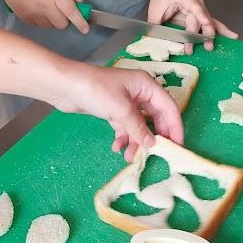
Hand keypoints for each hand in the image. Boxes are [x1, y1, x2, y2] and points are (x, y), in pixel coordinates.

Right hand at [0, 0, 88, 32]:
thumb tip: (79, 3)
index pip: (71, 12)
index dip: (80, 22)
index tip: (85, 29)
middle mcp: (45, 6)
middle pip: (62, 24)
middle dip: (66, 21)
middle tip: (62, 11)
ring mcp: (34, 14)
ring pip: (51, 26)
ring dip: (53, 21)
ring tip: (46, 8)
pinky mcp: (25, 18)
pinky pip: (39, 25)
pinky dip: (42, 20)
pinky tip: (36, 9)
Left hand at [53, 64, 183, 160]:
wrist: (65, 86)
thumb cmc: (96, 90)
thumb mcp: (121, 110)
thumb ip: (138, 128)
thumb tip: (153, 144)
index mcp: (146, 85)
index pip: (168, 107)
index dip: (175, 126)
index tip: (177, 145)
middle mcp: (139, 92)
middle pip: (155, 117)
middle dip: (154, 136)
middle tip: (155, 154)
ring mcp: (126, 101)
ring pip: (139, 124)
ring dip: (136, 141)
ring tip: (130, 157)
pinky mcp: (113, 109)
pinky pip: (125, 126)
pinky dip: (123, 137)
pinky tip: (116, 147)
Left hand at [148, 0, 237, 54]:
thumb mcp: (155, 9)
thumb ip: (155, 24)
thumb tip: (151, 39)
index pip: (194, 5)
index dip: (200, 14)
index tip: (205, 22)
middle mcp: (196, 4)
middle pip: (202, 19)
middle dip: (203, 33)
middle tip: (204, 45)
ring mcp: (201, 12)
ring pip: (210, 23)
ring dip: (212, 35)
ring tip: (214, 46)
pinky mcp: (202, 19)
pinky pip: (213, 25)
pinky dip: (222, 31)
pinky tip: (233, 37)